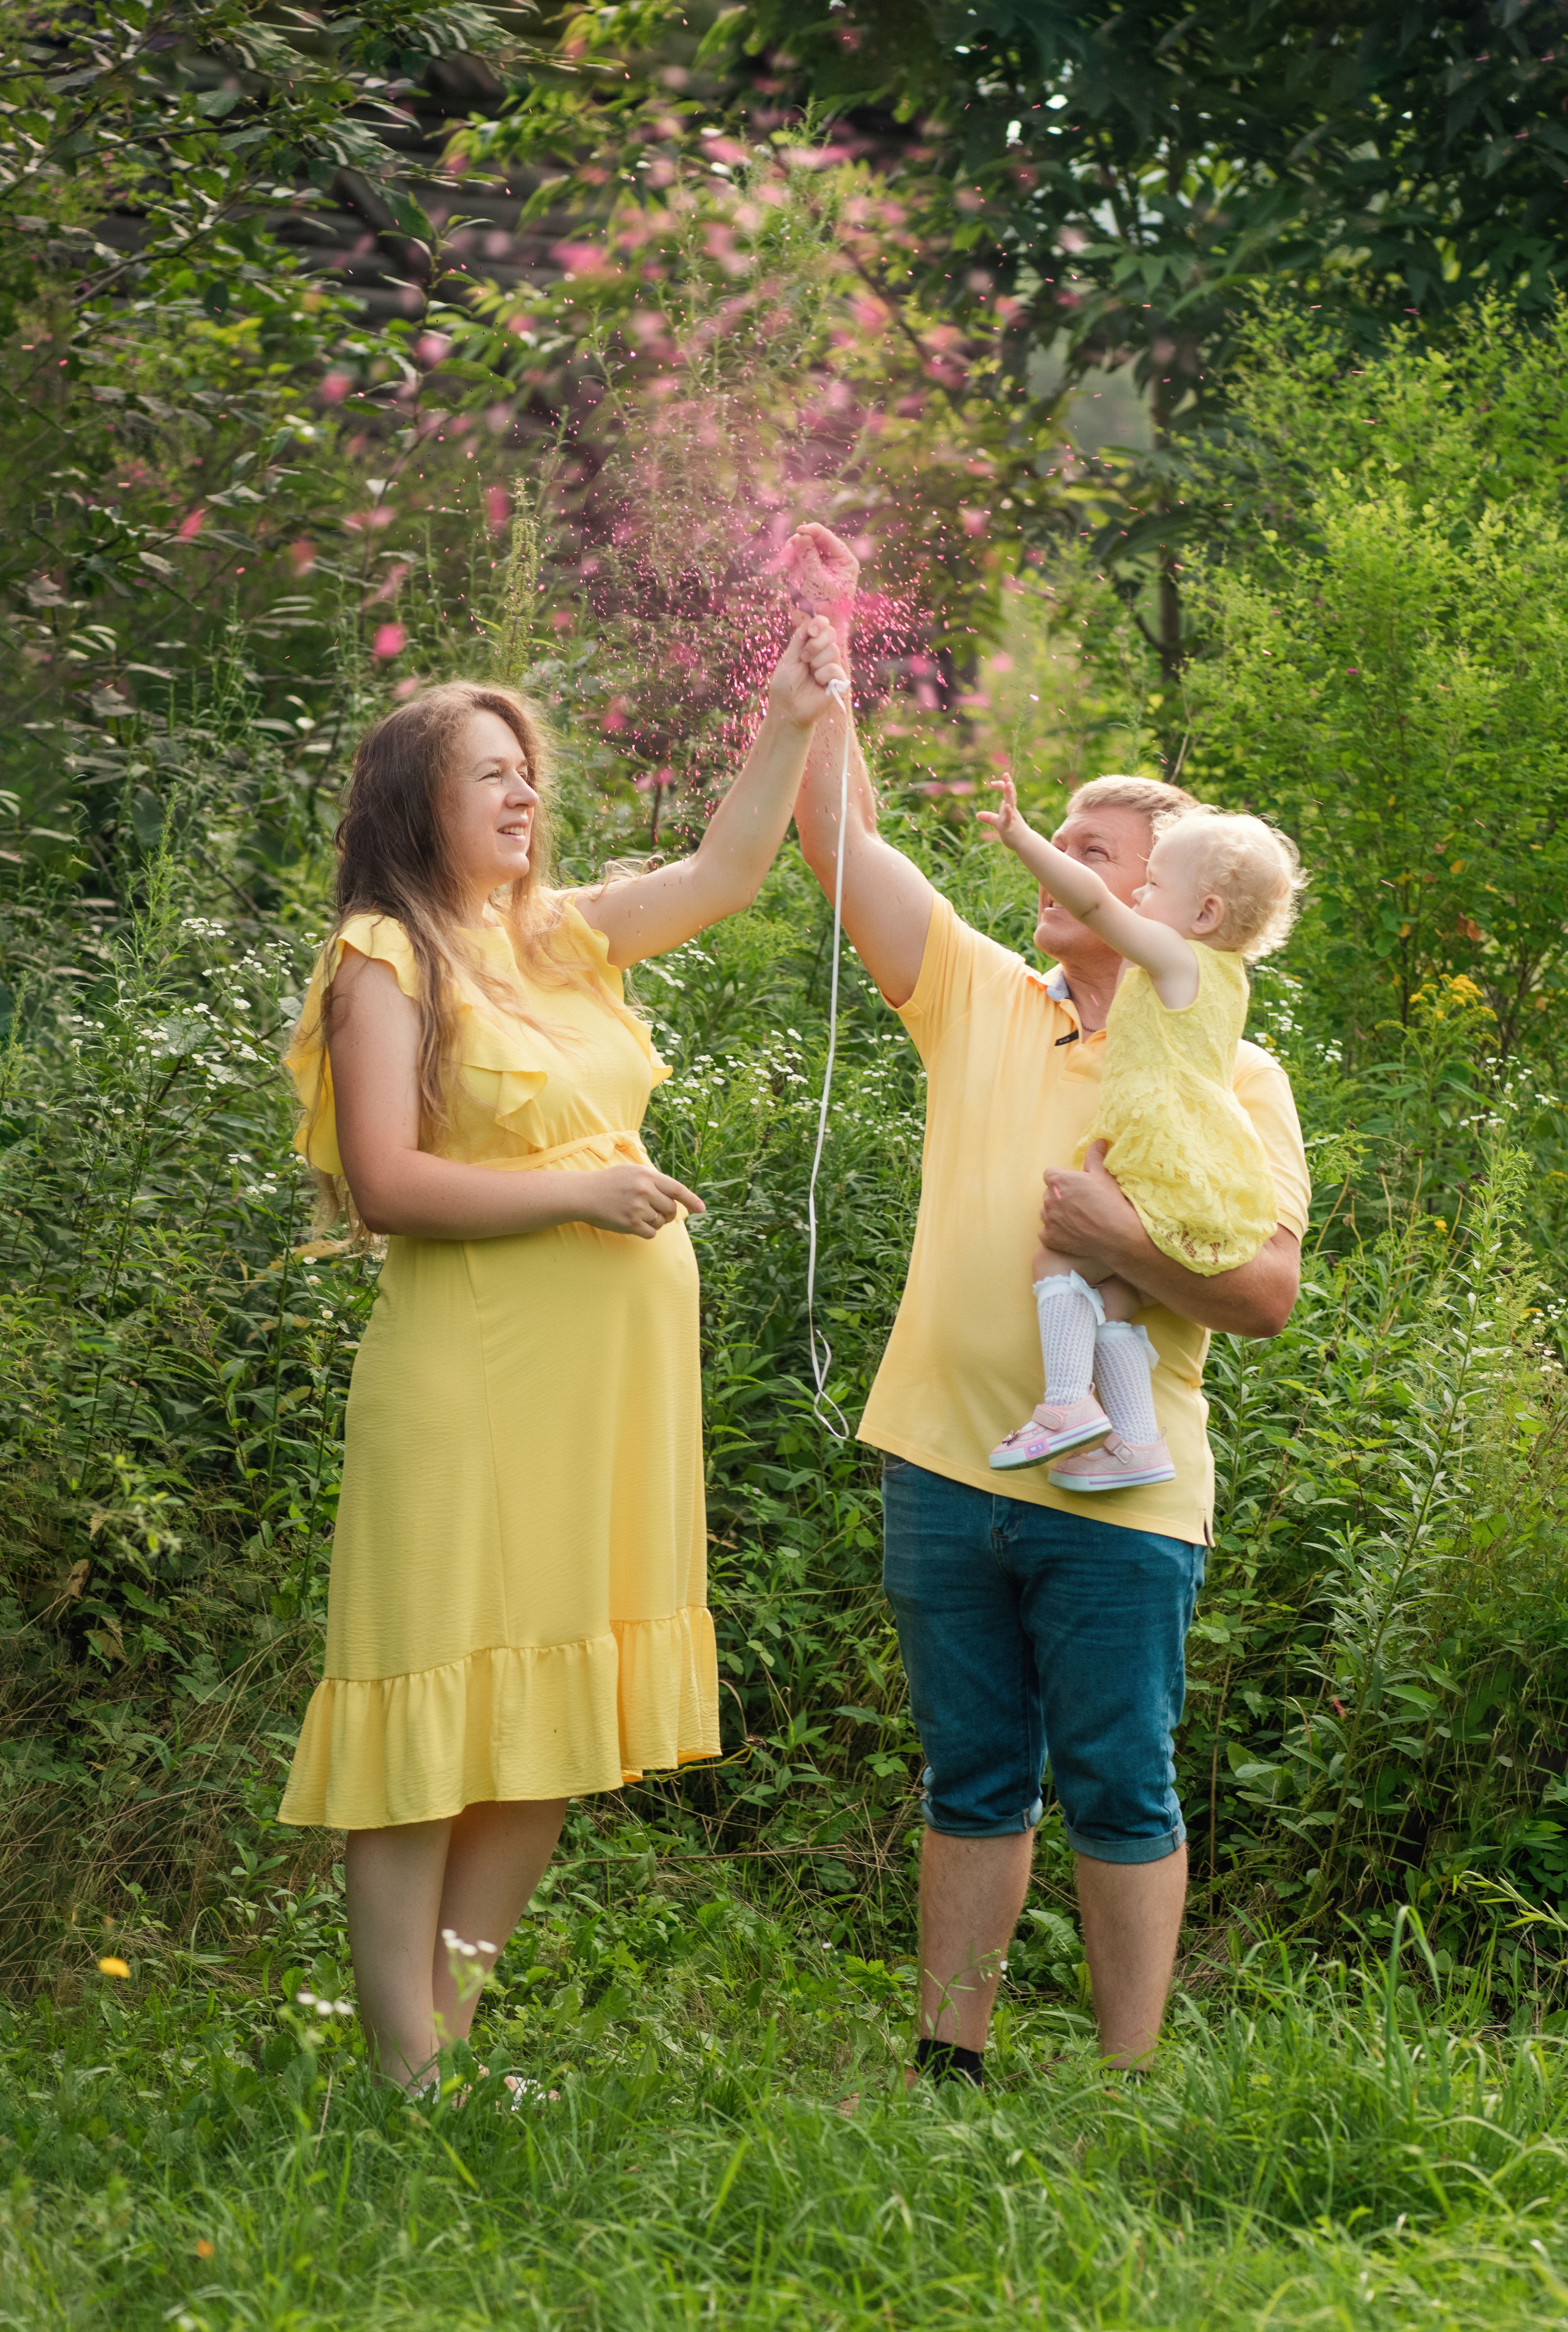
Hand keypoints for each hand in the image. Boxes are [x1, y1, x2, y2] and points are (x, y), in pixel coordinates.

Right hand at [580, 1162, 704, 1239]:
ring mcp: (638, 1207)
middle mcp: (645, 1190)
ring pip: (660, 1222)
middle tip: (656, 1212)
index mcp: (647, 1175)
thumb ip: (652, 1180)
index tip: (701, 1209)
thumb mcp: (631, 1171)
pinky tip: (634, 1224)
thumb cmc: (608, 1182)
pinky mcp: (630, 1223)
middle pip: (671, 1209)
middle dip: (667, 1214)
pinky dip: (646, 1231)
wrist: (583, 1194)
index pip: (677, 1189)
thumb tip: (673, 1195)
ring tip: (637, 1215)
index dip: (691, 1200)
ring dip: (653, 1222)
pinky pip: (650, 1233)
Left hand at [767, 614, 847, 729]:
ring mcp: (832, 666)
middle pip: (831, 633)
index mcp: (811, 645)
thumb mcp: (789, 657)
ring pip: (833, 650)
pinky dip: (822, 676)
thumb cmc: (785, 685)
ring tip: (810, 675)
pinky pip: (835, 669)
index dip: (820, 623)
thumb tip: (811, 618)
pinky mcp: (839, 681)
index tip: (811, 631)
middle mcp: (824, 654)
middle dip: (814, 644)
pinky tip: (818, 685)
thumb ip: (801, 638)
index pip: (823, 625)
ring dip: (816, 663)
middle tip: (804, 659)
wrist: (788, 708)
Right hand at [782, 523, 859, 638]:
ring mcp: (817, 565)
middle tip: (789, 549)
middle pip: (813, 539)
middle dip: (800, 542)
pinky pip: (794, 560)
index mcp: (843, 560)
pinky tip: (785, 565)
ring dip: (792, 552)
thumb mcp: (818, 581)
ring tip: (786, 561)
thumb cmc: (824, 608)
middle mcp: (831, 560)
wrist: (817, 629)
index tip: (799, 531)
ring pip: (801, 548)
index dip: (812, 531)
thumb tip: (801, 535)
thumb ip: (810, 558)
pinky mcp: (805, 572)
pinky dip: (789, 561)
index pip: (827, 537)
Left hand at [978, 773, 1027, 849]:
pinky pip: (1009, 818)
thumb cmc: (1012, 831)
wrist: (1024, 843)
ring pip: (1011, 803)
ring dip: (1010, 794)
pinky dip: (1008, 811)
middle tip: (1006, 774)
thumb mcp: (998, 822)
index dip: (1002, 785)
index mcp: (1010, 807)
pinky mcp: (1009, 826)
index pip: (1007, 793)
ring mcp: (1011, 817)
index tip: (993, 783)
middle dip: (1008, 784)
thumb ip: (989, 817)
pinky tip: (1007, 806)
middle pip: (1010, 794)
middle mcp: (1011, 810)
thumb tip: (977, 815)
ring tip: (1008, 784)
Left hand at [1039, 1141, 1143, 1268]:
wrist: (1118, 1234)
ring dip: (1057, 1214)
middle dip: (1060, 1196)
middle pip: (1049, 1194)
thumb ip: (1095, 1157)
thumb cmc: (1110, 1202)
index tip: (1074, 1185)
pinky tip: (1072, 1233)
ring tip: (1077, 1219)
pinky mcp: (1049, 1238)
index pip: (1050, 1174)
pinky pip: (1046, 1233)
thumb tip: (1098, 1141)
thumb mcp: (1103, 1175)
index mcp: (1059, 1180)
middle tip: (1080, 1204)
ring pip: (1047, 1213)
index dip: (1062, 1179)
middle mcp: (1049, 1199)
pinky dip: (1055, 1233)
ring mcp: (1048, 1220)